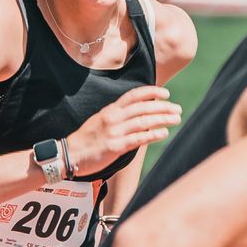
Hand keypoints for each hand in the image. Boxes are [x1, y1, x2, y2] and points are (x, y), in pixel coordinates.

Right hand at [65, 86, 180, 177]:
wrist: (69, 154)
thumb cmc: (86, 140)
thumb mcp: (100, 121)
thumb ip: (118, 117)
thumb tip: (138, 117)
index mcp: (110, 110)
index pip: (133, 95)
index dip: (151, 92)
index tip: (166, 93)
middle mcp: (113, 118)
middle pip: (142, 107)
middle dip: (162, 107)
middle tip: (177, 108)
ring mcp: (114, 132)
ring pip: (143, 121)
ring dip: (162, 119)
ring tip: (176, 118)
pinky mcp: (114, 147)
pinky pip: (138, 139)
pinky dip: (152, 134)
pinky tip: (163, 133)